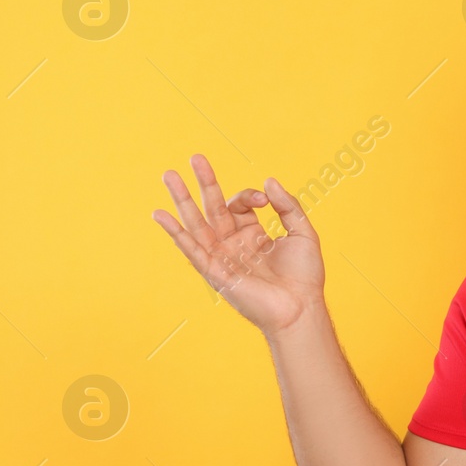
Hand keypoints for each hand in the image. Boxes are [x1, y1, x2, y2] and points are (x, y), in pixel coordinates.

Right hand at [152, 154, 325, 335]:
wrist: (300, 307)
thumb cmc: (304, 276)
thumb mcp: (302, 232)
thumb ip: (288, 205)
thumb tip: (269, 181)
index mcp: (253, 235)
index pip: (240, 205)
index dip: (248, 195)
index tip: (264, 199)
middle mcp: (234, 244)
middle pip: (212, 208)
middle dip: (204, 183)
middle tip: (195, 157)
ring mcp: (222, 257)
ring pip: (197, 223)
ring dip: (182, 200)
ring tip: (168, 174)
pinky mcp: (215, 272)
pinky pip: (191, 249)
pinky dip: (176, 232)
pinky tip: (160, 215)